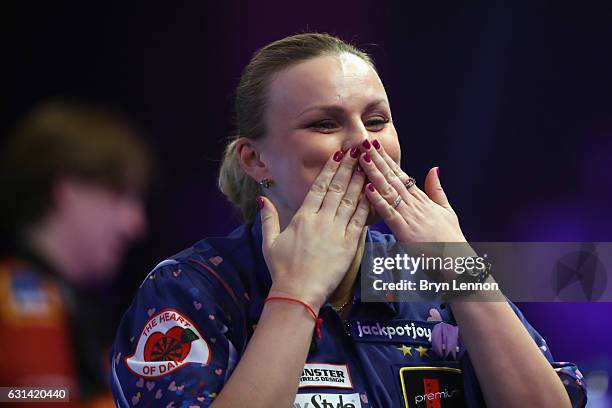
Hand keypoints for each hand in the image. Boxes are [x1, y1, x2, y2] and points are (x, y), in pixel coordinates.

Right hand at [258, 149, 368, 309]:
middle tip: (358, 150)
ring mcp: (336, 231)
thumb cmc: (281, 269)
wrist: (297, 292)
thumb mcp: (269, 241)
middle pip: (338, 188)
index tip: (339, 155)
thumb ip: (268, 218)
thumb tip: (263, 198)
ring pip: (351, 200)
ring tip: (368, 165)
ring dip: (360, 181)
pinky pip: (360, 221)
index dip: (331, 169)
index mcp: (302, 217)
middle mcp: (320, 220)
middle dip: (349, 167)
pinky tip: (374, 192)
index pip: (319, 187)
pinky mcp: (349, 245)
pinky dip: (367, 205)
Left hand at [359, 139, 465, 243]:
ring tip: (363, 158)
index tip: (375, 145)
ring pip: (388, 191)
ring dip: (374, 174)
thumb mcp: (446, 209)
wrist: (457, 259)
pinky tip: (367, 189)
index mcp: (421, 199)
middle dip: (377, 159)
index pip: (400, 174)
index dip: (387, 159)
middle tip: (363, 142)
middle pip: (392, 177)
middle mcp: (414, 204)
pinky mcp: (405, 231)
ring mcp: (409, 216)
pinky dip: (378, 201)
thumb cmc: (450, 238)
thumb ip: (437, 189)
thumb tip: (434, 168)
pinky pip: (389, 214)